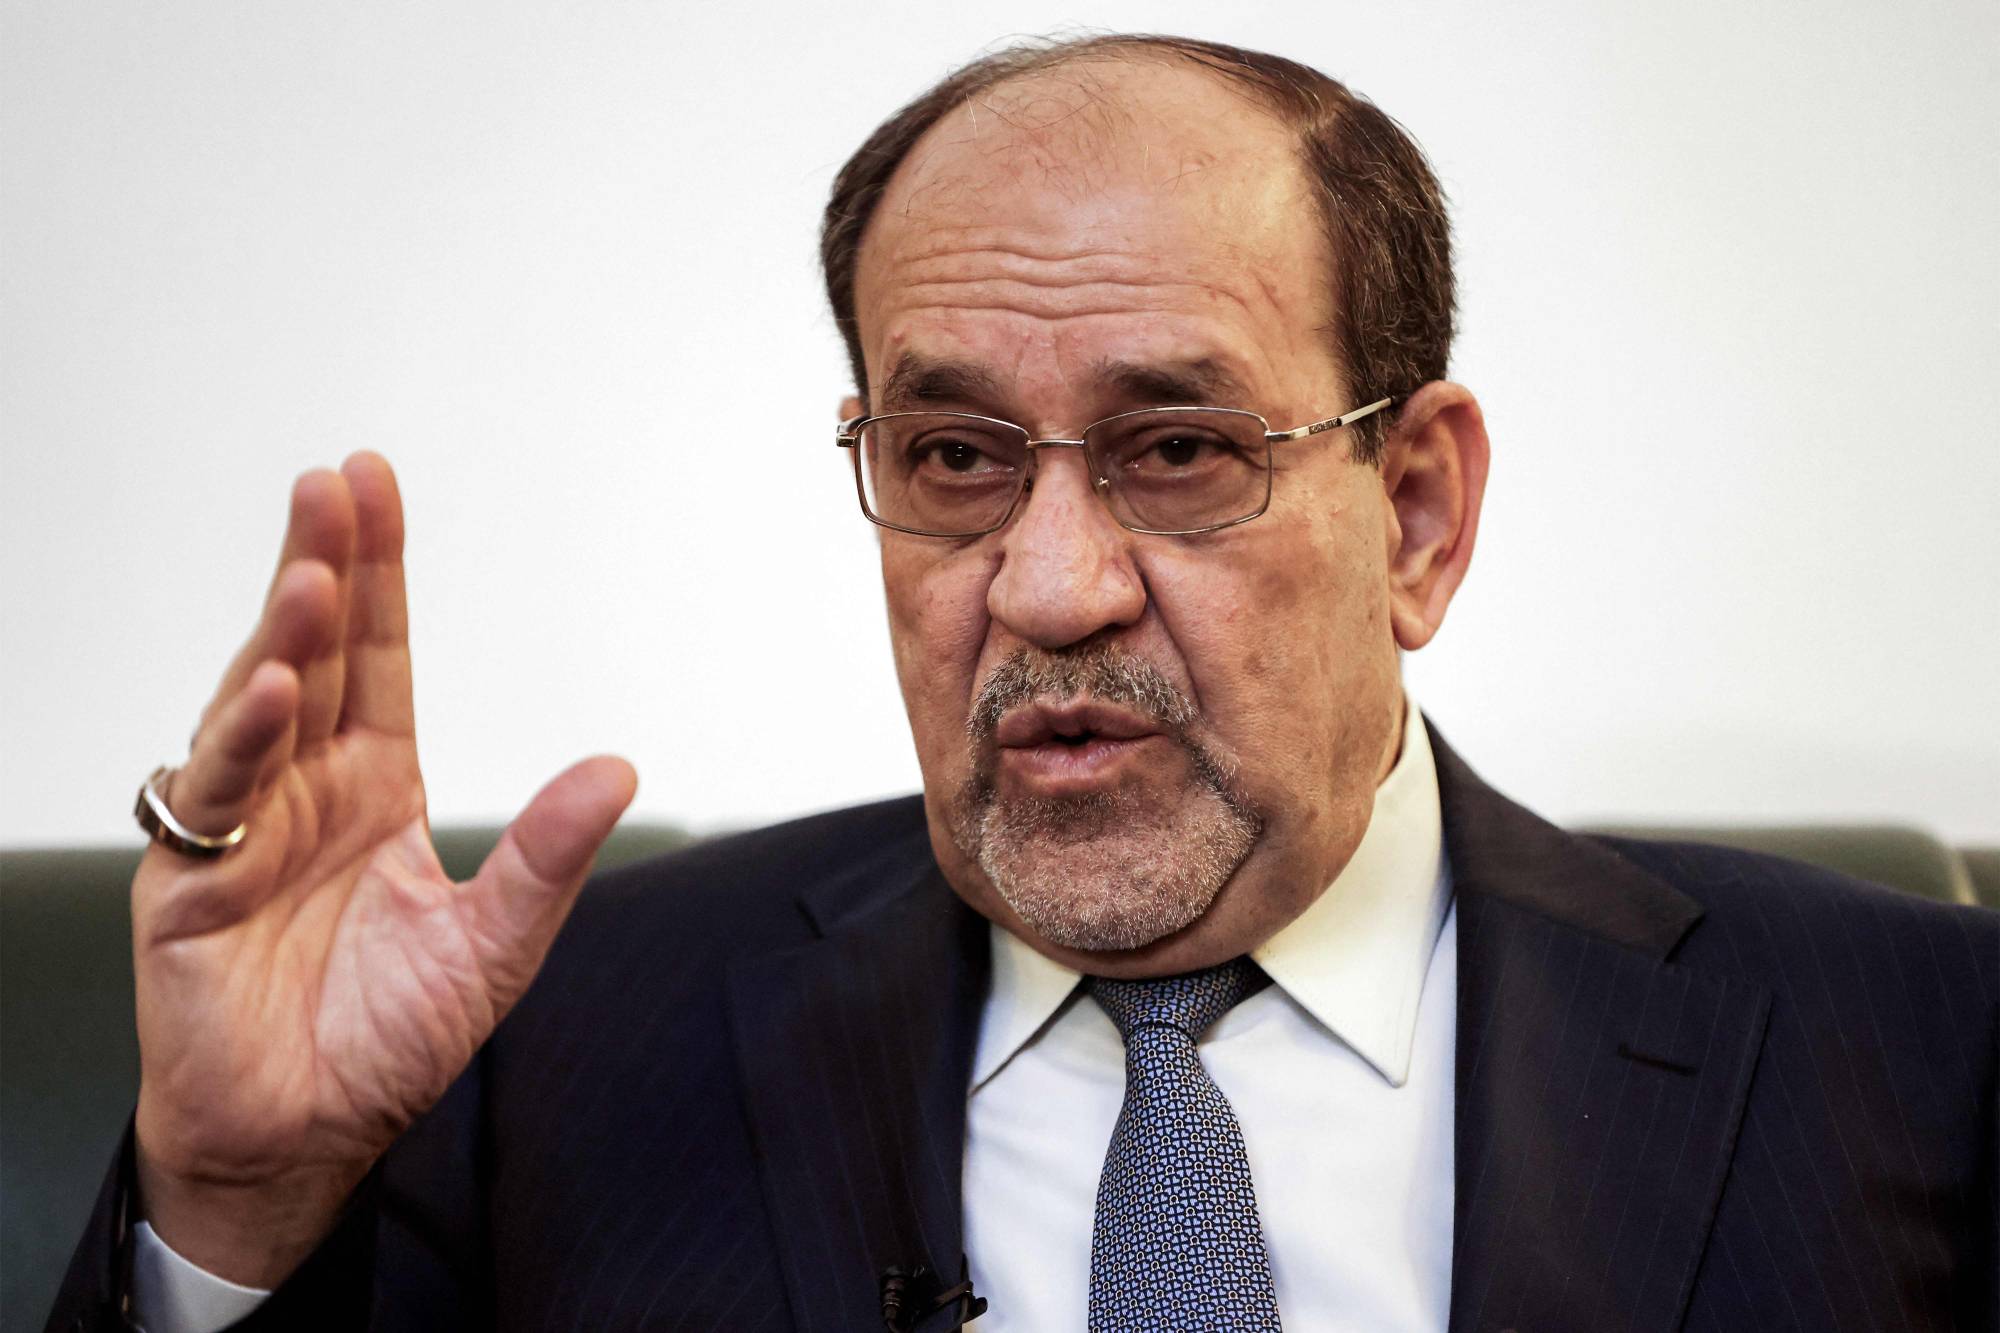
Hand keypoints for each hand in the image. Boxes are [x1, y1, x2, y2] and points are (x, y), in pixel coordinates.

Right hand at [130, 453, 635, 1285]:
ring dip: (285, 634)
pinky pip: (217, 792)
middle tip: (335, 484)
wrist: (302, 1140)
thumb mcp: (493, 945)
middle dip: (324, 565)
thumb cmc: (383, 1043)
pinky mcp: (190, 879)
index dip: (379, 574)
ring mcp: (243, 827)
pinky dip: (244, 738)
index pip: (379, 660)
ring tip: (317, 567)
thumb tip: (616, 770)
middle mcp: (306, 791)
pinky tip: (274, 689)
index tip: (375, 486)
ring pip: (260, 704)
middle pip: (313, 655)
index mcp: (376, 790)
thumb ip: (546, 857)